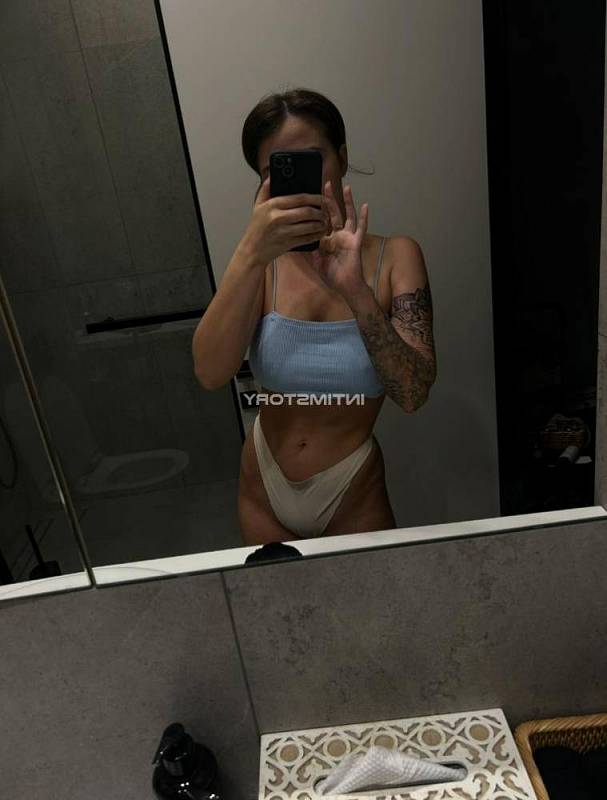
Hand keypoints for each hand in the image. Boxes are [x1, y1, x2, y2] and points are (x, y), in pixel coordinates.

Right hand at [240, 176, 327, 265]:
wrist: (252, 251)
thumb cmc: (256, 229)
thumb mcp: (257, 206)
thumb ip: (265, 190)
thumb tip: (271, 176)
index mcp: (273, 205)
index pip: (299, 198)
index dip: (315, 197)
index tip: (323, 198)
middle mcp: (278, 217)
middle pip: (307, 211)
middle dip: (320, 211)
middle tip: (326, 212)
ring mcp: (283, 232)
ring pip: (309, 226)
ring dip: (320, 224)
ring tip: (324, 222)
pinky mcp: (287, 244)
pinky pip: (306, 239)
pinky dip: (316, 236)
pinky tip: (320, 233)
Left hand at [311, 182, 368, 300]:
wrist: (345, 287)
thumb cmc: (333, 275)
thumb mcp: (316, 261)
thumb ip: (310, 249)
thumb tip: (300, 239)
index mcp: (328, 239)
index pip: (321, 220)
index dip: (317, 208)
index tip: (311, 195)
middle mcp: (338, 235)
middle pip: (333, 213)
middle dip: (329, 199)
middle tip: (325, 184)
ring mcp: (348, 237)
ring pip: (348, 216)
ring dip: (347, 202)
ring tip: (346, 188)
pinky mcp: (356, 242)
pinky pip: (361, 228)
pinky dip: (363, 218)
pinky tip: (365, 206)